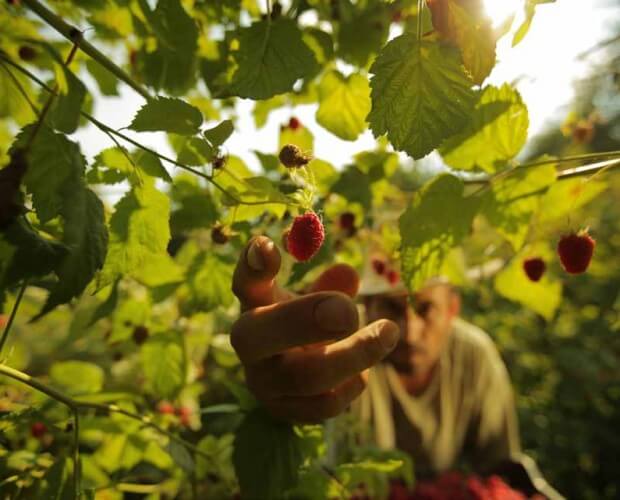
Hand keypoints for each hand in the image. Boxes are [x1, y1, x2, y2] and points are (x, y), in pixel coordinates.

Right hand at [230, 236, 399, 422]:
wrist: (287, 373)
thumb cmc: (303, 323)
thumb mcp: (315, 297)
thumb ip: (331, 285)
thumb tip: (348, 274)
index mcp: (255, 304)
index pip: (244, 283)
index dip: (252, 266)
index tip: (267, 244)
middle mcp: (250, 344)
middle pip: (258, 335)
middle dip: (306, 321)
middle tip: (349, 311)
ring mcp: (263, 382)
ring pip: (303, 375)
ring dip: (353, 354)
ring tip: (388, 331)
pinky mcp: (284, 412)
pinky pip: (323, 405)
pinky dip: (351, 385)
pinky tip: (362, 373)